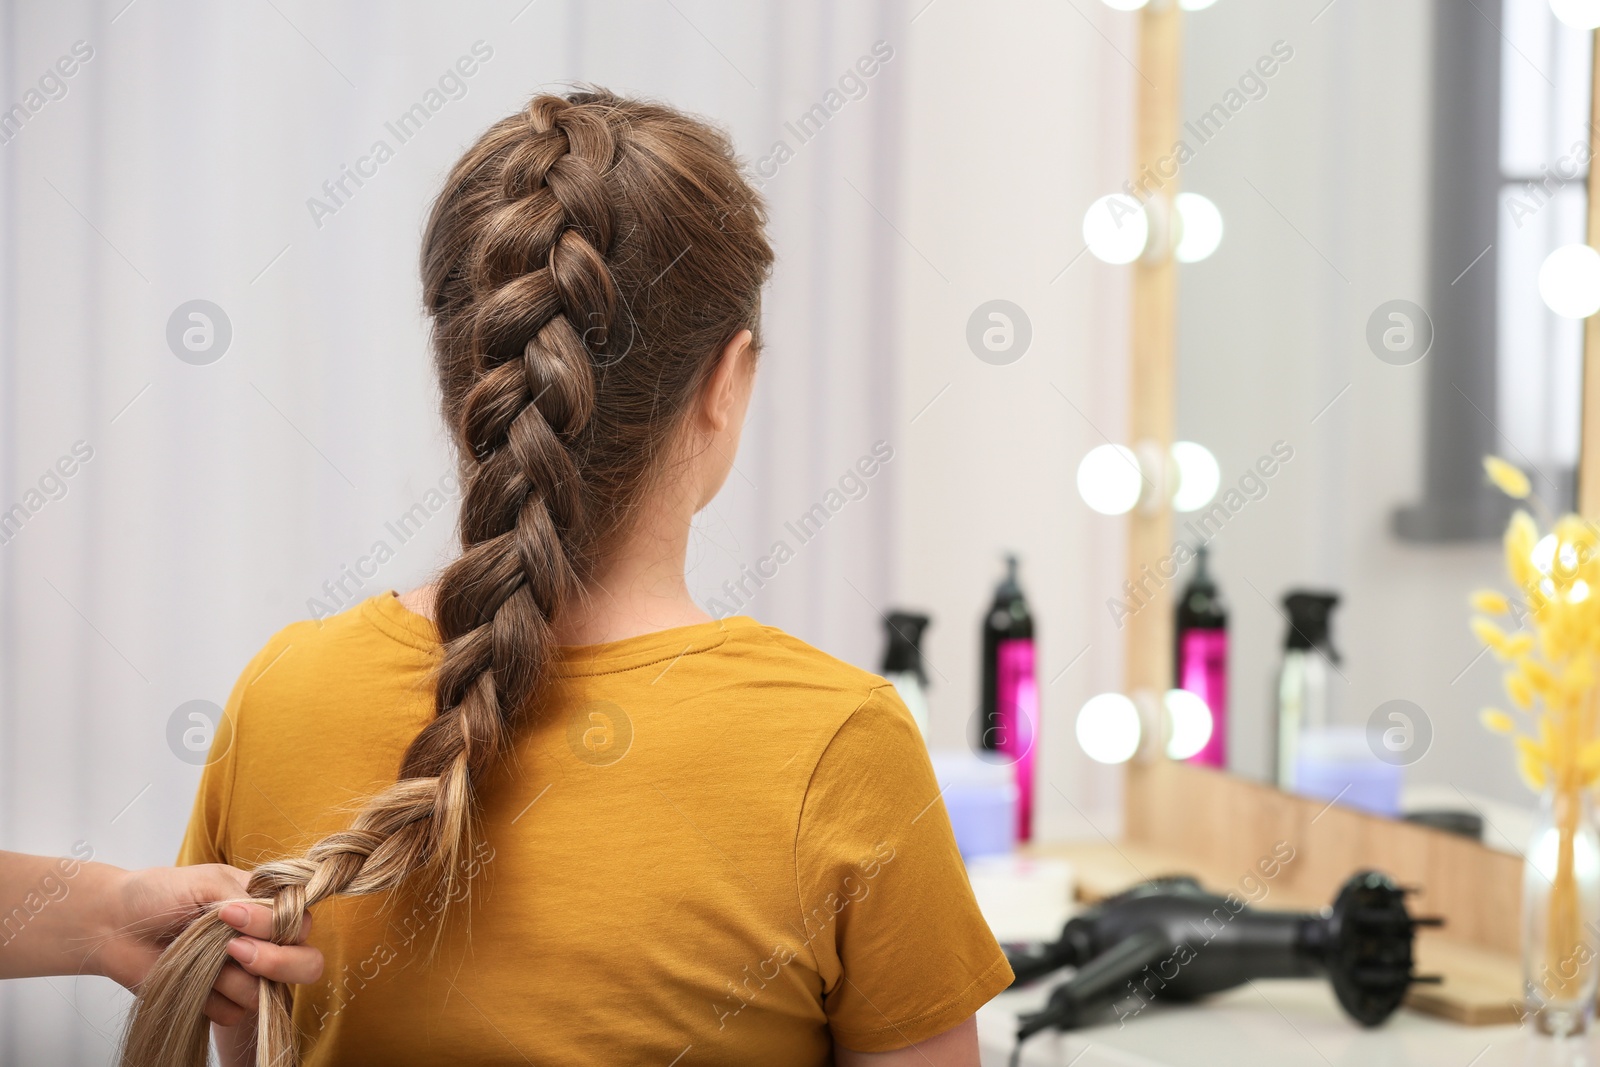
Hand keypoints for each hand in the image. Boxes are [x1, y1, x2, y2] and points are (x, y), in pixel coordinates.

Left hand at [97, 863, 322, 1024]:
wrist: (111, 925)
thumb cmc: (158, 893)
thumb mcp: (206, 880)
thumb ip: (245, 896)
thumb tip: (264, 922)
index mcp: (266, 907)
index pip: (301, 920)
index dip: (278, 923)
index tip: (231, 915)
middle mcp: (263, 941)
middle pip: (306, 962)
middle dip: (278, 961)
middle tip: (234, 950)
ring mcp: (244, 974)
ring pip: (268, 992)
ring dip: (232, 978)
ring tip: (197, 959)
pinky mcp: (220, 1002)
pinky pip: (235, 1013)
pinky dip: (212, 999)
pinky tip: (190, 980)